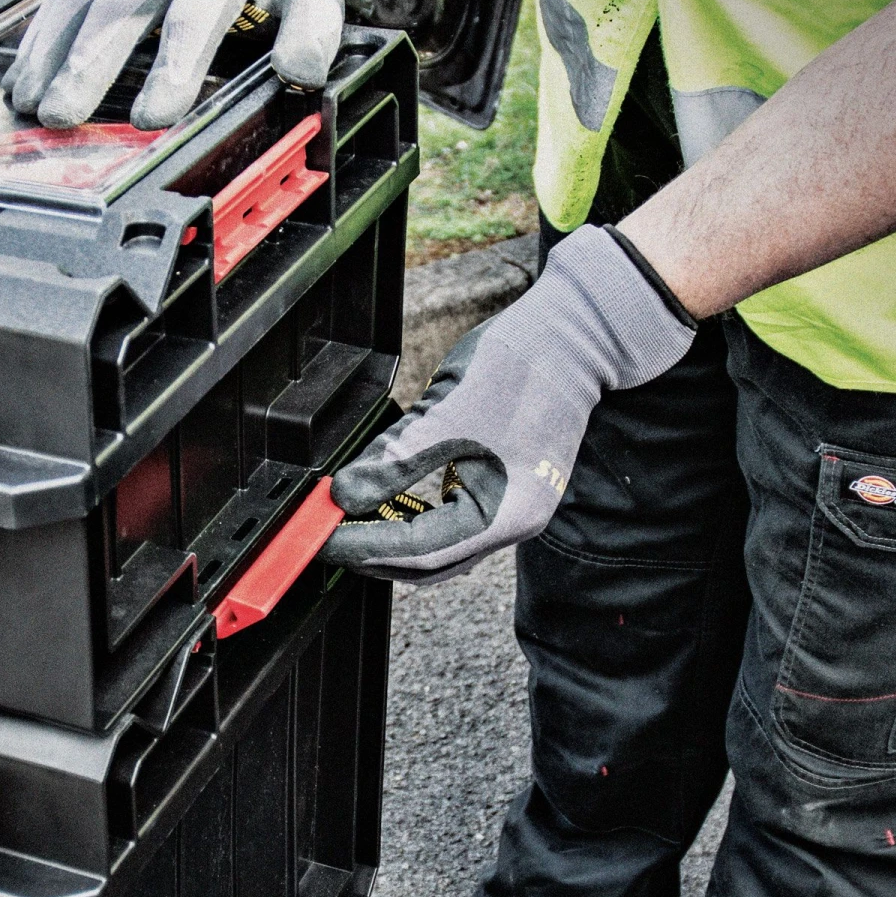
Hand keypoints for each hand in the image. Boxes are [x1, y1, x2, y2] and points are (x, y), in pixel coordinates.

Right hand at [3, 0, 344, 130]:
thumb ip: (313, 34)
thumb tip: (301, 74)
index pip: (195, 15)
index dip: (173, 66)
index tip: (153, 118)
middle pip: (120, 10)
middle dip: (87, 66)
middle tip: (63, 117)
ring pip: (81, 5)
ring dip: (50, 57)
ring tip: (30, 108)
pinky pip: (62, 6)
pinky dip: (38, 45)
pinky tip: (21, 83)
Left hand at [321, 226, 698, 581]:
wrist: (574, 334)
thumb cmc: (520, 365)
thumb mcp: (442, 414)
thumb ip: (391, 462)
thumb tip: (343, 496)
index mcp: (505, 514)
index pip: (418, 552)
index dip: (362, 546)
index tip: (321, 536)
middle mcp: (514, 523)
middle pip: (428, 563)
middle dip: (372, 552)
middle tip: (326, 533)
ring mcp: (513, 509)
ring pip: (438, 546)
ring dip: (390, 537)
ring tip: (348, 518)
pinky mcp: (505, 491)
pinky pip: (451, 521)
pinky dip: (413, 517)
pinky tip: (384, 501)